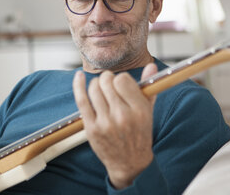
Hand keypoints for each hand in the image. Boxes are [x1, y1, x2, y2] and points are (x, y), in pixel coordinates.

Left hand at [73, 63, 157, 188]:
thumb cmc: (139, 134)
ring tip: (101, 90)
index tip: (121, 85)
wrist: (130, 163)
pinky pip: (81, 100)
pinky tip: (78, 77)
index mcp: (139, 110)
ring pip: (94, 89)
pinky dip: (78, 86)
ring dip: (96, 84)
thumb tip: (151, 65)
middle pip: (106, 82)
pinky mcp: (91, 128)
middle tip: (109, 86)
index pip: (122, 79)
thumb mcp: (148, 111)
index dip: (120, 79)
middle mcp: (122, 116)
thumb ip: (149, 87)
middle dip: (107, 80)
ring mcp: (105, 122)